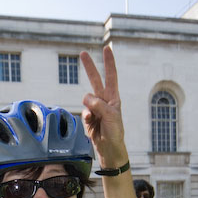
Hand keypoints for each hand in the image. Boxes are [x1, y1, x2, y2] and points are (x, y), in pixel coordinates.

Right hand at [80, 46, 127, 168]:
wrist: (109, 149)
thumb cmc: (115, 132)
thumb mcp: (110, 116)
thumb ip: (98, 104)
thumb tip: (86, 97)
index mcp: (113, 98)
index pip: (111, 76)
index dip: (109, 62)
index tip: (107, 48)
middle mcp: (104, 101)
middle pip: (95, 80)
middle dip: (89, 67)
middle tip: (82, 53)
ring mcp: (95, 109)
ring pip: (86, 100)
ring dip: (90, 109)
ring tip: (97, 120)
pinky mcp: (88, 118)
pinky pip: (83, 112)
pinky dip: (86, 118)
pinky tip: (92, 125)